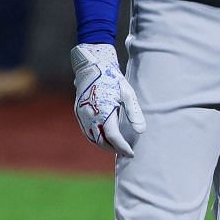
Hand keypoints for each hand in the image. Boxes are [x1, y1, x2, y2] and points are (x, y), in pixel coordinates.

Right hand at [70, 43, 145, 157]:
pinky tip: (104, 139)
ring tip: (116, 148)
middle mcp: (90, 115)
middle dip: (113, 149)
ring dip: (104, 145)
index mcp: (103, 111)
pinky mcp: (78, 112)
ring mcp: (82, 115)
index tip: (131, 153)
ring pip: (92, 138)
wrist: (91, 66)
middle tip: (125, 152)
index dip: (123, 147)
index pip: (113, 137)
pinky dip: (96, 138)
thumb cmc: (112, 79)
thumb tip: (141, 131)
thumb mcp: (127, 93)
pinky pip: (87, 131)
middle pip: (101, 141)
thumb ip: (134, 113)